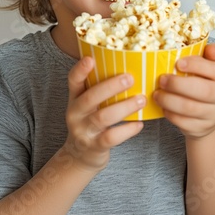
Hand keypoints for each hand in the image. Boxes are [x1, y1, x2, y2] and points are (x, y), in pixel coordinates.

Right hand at [64, 56, 145, 171]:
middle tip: (130, 78)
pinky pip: (111, 137)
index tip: (90, 59)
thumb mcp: (88, 104)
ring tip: (141, 99)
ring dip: (124, 107)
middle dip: (111, 87)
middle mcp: (75, 113)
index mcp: (75, 97)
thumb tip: (127, 67)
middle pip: (90, 98)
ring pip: (103, 117)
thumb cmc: (90, 121)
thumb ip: (99, 88)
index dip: (80, 70)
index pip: (73, 81)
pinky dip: (127, 130)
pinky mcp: (94, 146)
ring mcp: (83, 131)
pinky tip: (139, 124)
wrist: (80, 156)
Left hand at [153, 44, 214, 138]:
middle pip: (204, 91)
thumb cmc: (205, 83)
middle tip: (162, 79)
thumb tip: (210, 47)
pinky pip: (184, 123)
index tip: (178, 63)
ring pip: (190, 109)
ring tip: (157, 93)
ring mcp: (214, 115)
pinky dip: (170, 114)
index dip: (196, 66)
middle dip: (179, 84)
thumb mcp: (209, 67)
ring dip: (169, 100)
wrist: (209, 114)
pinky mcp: (202, 129)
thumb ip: (209, 56)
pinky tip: (163, 106)